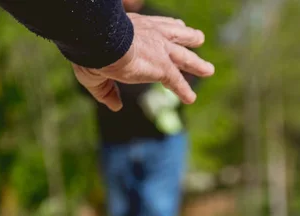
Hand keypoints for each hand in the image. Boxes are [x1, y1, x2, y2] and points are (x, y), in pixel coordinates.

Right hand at [72, 14, 214, 110]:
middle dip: (189, 37)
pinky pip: (177, 81)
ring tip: (208, 70)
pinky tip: (190, 99)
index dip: (168, 27)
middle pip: (177, 35)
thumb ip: (107, 91)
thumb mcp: (94, 72)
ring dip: (197, 64)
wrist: (99, 41)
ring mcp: (160, 50)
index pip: (158, 25)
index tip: (177, 26)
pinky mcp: (163, 67)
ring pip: (185, 57)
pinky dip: (184, 90)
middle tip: (199, 38)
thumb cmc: (90, 49)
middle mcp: (152, 34)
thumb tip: (116, 106)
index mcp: (137, 26)